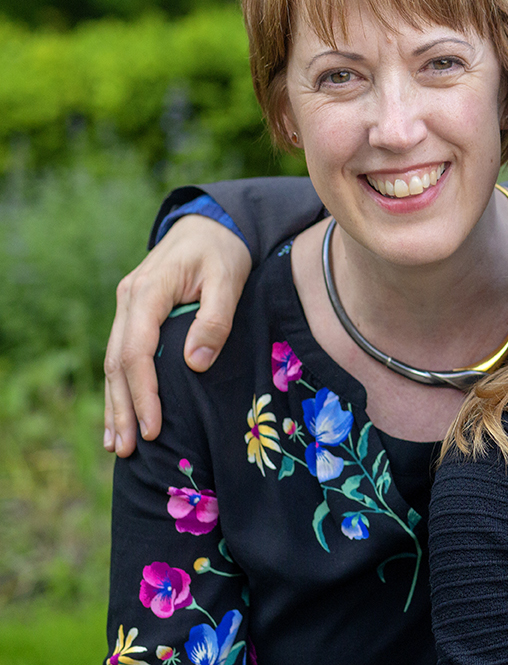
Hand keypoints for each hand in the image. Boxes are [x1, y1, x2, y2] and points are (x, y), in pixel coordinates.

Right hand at [103, 214, 251, 455]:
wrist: (212, 224)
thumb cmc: (225, 251)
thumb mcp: (229, 279)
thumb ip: (215, 319)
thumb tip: (195, 363)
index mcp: (149, 291)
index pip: (137, 351)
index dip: (144, 393)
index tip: (155, 427)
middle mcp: (129, 299)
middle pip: (118, 362)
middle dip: (123, 408)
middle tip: (129, 449)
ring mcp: (127, 306)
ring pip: (114, 361)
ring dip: (116, 403)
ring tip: (118, 444)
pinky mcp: (134, 313)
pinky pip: (122, 353)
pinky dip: (121, 386)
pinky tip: (122, 414)